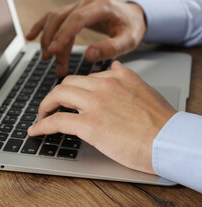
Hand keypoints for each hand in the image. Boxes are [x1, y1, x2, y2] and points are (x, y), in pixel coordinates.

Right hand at [26, 0, 146, 75]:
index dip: (63, 35)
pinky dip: (40, 26)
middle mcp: (86, 3)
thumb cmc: (131, 27)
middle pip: (61, 19)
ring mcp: (77, 6)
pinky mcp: (72, 12)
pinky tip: (31, 37)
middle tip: (52, 62)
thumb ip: (111, 48)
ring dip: (47, 39)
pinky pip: (52, 17)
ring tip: (47, 58)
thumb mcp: (129, 40)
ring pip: (54, 19)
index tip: (53, 51)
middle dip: (53, 42)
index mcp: (101, 6)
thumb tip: (89, 55)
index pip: (76, 19)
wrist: (132, 16)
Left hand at [28, 61, 175, 173]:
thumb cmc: (161, 121)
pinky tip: (36, 130)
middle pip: (66, 83)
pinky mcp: (90, 124)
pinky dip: (42, 125)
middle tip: (50, 107)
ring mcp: (95, 104)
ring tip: (41, 117)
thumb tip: (115, 65)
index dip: (72, 90)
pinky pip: (57, 121)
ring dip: (45, 107)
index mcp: (116, 77)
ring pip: (58, 96)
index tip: (67, 99)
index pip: (84, 78)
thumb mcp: (144, 89)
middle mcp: (103, 86)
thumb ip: (126, 77)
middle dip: (54, 95)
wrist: (170, 141)